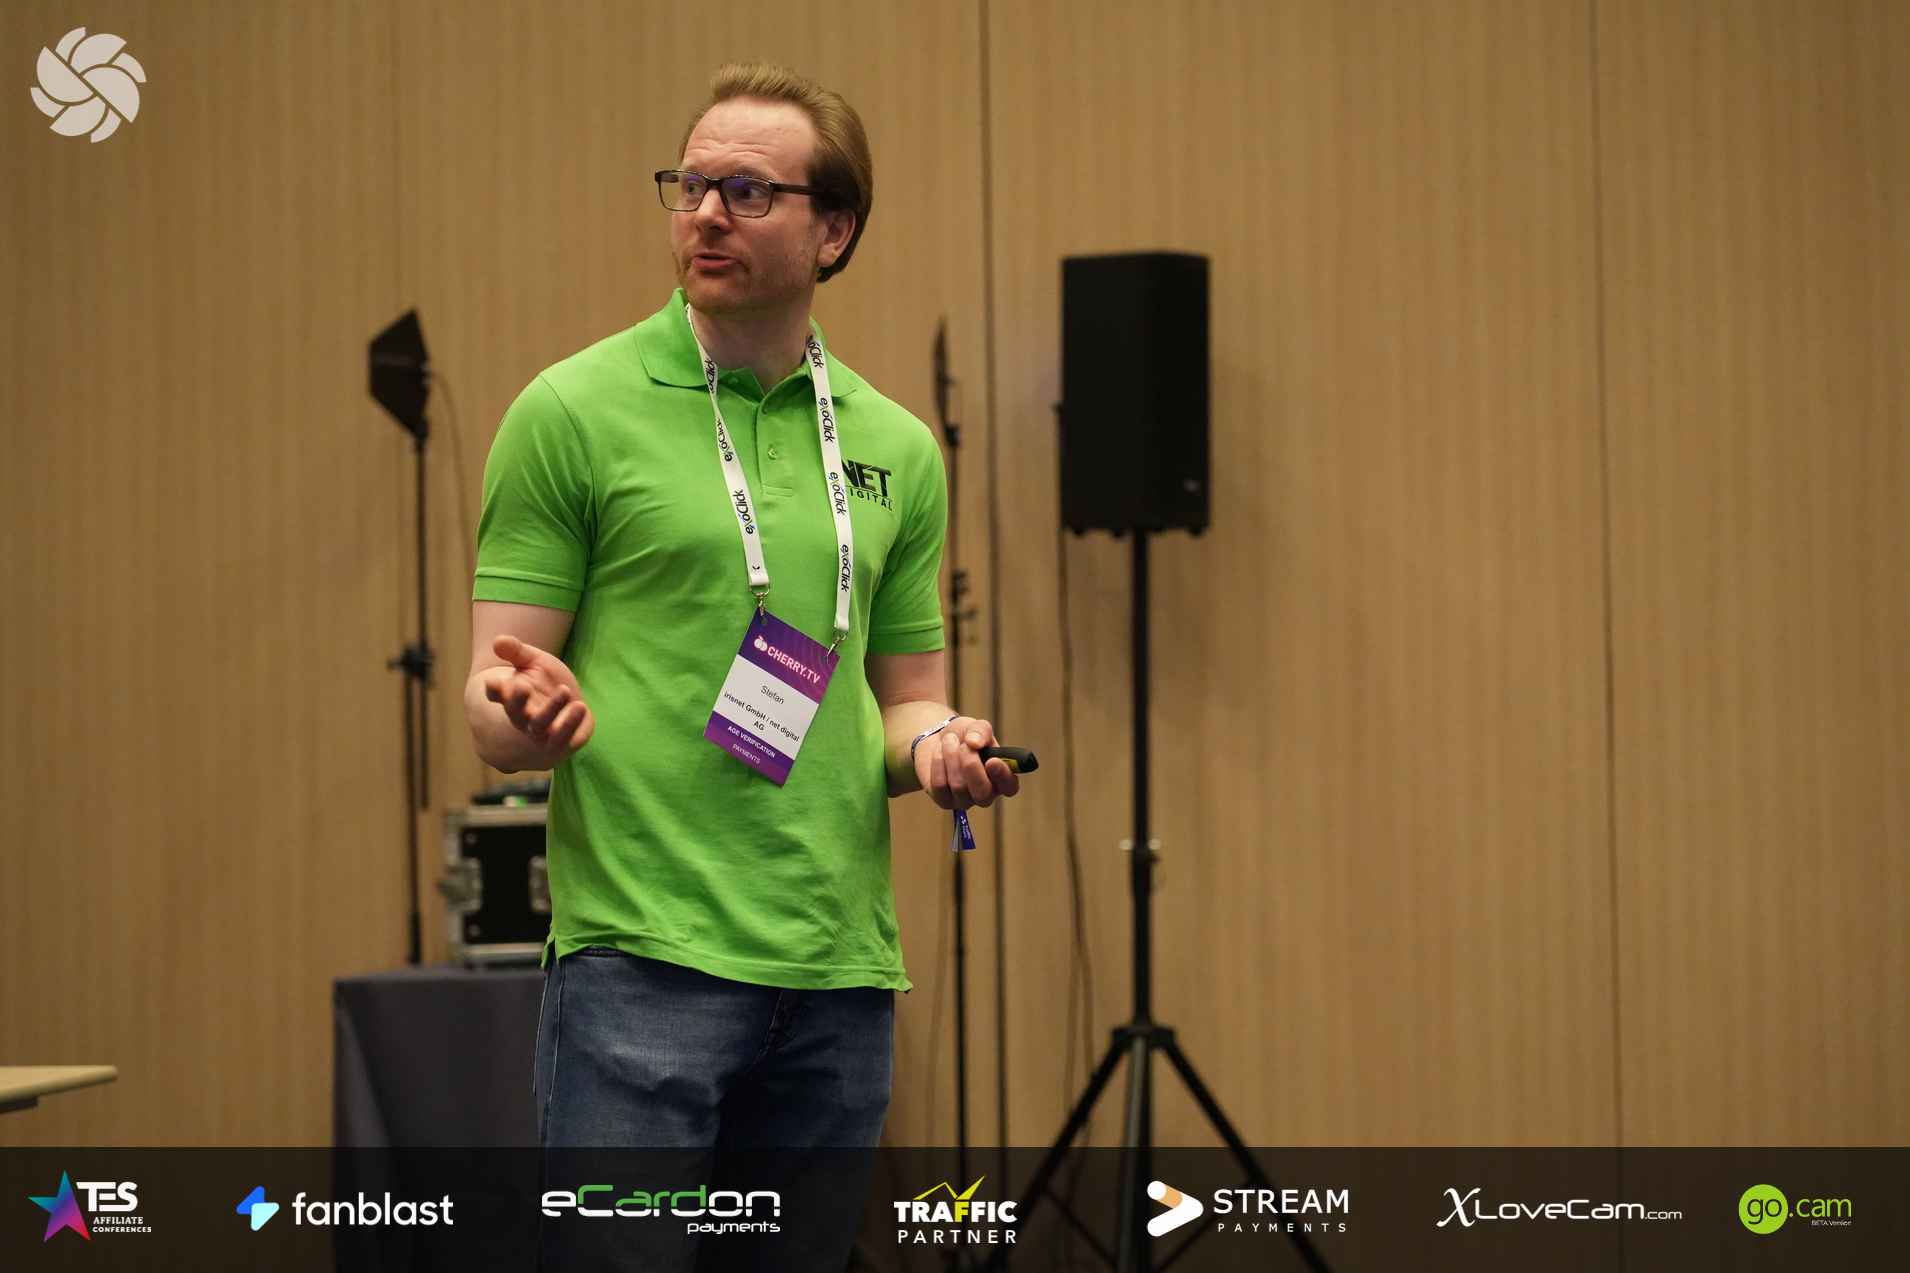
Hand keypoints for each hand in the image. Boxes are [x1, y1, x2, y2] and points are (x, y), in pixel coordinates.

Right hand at [482, 634, 594, 763]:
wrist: (570, 706)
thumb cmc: (546, 682)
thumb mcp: (533, 661)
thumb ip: (516, 651)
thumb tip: (498, 640)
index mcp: (511, 695)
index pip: (496, 694)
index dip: (492, 689)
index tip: (492, 680)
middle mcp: (522, 716)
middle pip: (515, 712)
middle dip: (517, 700)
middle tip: (523, 685)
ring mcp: (539, 731)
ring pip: (539, 724)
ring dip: (551, 708)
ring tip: (565, 690)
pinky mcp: (559, 740)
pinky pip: (561, 737)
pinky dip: (570, 724)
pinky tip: (580, 707)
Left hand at [916, 717, 1020, 811]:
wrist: (938, 739)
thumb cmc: (964, 736)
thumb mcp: (976, 727)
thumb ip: (981, 730)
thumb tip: (974, 742)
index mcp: (1001, 777)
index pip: (1010, 787)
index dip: (1003, 777)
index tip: (992, 760)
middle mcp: (985, 794)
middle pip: (982, 793)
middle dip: (971, 766)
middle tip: (964, 745)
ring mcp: (964, 800)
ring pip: (959, 786)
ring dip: (952, 757)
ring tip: (949, 740)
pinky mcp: (943, 800)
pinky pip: (940, 785)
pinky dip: (938, 763)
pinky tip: (939, 751)